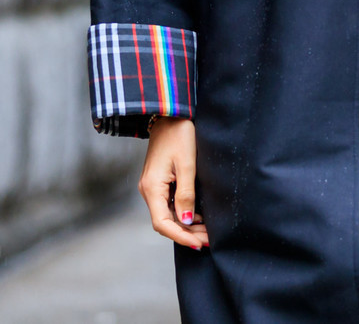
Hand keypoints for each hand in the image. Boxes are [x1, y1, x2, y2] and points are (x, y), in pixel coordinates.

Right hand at [138, 115, 208, 249]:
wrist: (170, 114)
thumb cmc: (179, 135)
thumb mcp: (186, 165)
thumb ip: (186, 193)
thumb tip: (186, 220)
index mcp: (152, 188)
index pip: (163, 223)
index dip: (180, 237)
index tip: (199, 244)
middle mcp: (149, 190)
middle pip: (165, 222)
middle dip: (187, 234)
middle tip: (209, 240)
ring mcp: (153, 187)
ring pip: (168, 215)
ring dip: (186, 226)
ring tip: (207, 232)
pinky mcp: (159, 182)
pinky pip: (169, 205)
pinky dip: (183, 213)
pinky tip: (198, 217)